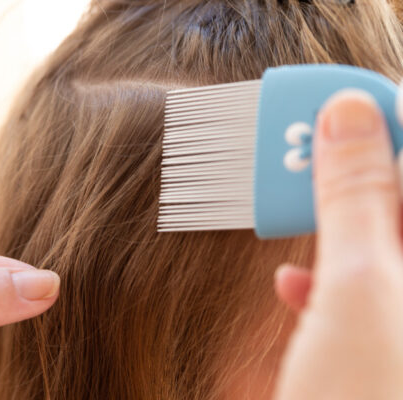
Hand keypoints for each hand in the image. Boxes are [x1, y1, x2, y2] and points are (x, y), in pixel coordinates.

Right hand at [274, 90, 402, 398]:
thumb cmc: (367, 398)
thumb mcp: (358, 286)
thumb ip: (356, 194)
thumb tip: (347, 113)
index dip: (391, 125)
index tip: (340, 109)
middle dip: (352, 174)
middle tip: (299, 157)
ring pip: (381, 242)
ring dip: (331, 225)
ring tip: (286, 214)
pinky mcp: (388, 346)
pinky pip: (367, 288)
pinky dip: (330, 278)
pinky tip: (294, 285)